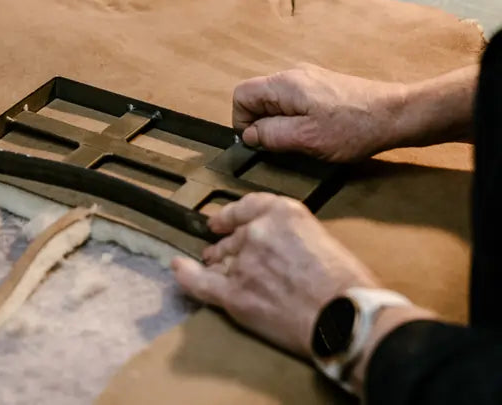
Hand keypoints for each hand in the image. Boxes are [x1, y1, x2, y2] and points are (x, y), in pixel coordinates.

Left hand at [172, 193, 378, 356]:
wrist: (346, 318)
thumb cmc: (347, 284)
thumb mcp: (321, 238)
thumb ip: (291, 235)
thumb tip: (278, 248)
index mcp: (283, 213)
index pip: (247, 207)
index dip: (230, 215)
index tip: (221, 220)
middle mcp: (258, 232)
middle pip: (234, 237)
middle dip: (228, 246)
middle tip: (222, 252)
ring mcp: (242, 262)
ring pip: (220, 260)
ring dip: (215, 262)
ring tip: (210, 264)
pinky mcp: (234, 294)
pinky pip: (200, 282)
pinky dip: (186, 275)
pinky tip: (177, 266)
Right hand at [233, 64, 406, 161]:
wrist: (397, 114)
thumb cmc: (355, 127)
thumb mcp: (306, 139)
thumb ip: (271, 135)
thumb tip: (249, 134)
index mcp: (284, 84)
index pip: (241, 95)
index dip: (242, 121)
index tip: (260, 142)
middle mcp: (293, 75)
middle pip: (257, 96)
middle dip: (262, 123)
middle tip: (283, 144)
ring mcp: (308, 78)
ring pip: (275, 101)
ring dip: (279, 122)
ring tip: (301, 139)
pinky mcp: (321, 86)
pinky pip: (292, 101)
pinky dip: (294, 118)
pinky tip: (314, 131)